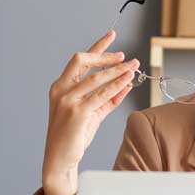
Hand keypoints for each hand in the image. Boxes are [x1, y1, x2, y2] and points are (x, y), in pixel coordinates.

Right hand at [41, 30, 138, 194]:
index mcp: (60, 87)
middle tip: (125, 57)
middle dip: (105, 55)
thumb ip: (107, 99)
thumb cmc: (74, 137)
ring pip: (96, 77)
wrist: (60, 159)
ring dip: (117, 70)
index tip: (112, 35)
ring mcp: (67, 100)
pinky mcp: (76, 112)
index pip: (80, 61)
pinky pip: (101, 95)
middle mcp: (61, 90)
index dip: (97, 47)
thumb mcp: (92, 114)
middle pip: (83, 61)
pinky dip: (116, 86)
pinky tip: (128, 81)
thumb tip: (126, 84)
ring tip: (134, 66)